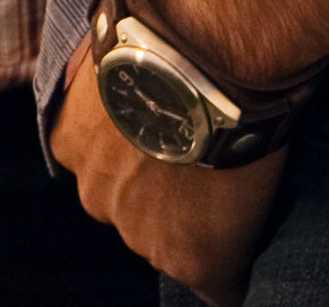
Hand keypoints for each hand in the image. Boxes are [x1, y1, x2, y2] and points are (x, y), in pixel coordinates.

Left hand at [44, 0, 291, 293]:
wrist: (216, 27)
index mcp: (70, 123)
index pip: (102, 149)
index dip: (148, 135)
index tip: (181, 118)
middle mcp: (91, 184)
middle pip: (132, 197)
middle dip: (168, 179)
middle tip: (217, 144)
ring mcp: (140, 227)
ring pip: (173, 237)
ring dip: (205, 216)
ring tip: (245, 173)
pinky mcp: (192, 254)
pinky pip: (218, 280)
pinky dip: (234, 266)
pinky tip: (254, 241)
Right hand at [45, 80, 286, 298]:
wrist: (204, 57)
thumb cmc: (249, 125)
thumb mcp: (259, 198)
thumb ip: (229, 230)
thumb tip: (222, 236)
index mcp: (194, 262)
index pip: (206, 272)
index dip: (214, 232)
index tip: (223, 199)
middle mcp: (140, 242)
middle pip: (150, 228)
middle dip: (165, 197)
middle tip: (189, 149)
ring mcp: (100, 196)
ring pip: (111, 187)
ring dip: (126, 161)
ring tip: (157, 113)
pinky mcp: (68, 148)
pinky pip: (80, 146)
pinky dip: (95, 126)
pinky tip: (123, 95)